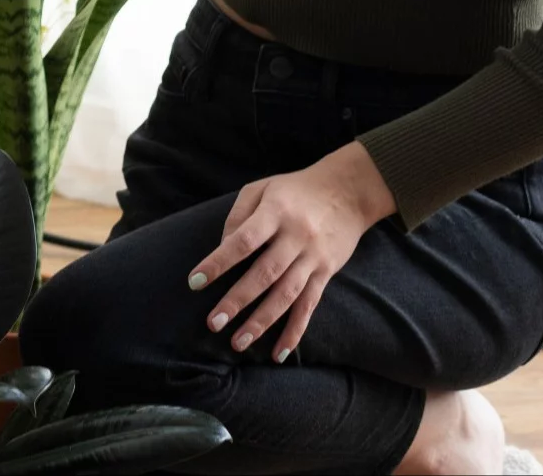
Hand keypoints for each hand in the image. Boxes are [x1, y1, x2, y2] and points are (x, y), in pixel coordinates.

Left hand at [187, 141, 396, 361]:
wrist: (348, 190)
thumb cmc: (294, 189)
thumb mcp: (262, 189)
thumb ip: (238, 215)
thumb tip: (222, 249)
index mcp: (274, 212)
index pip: (242, 241)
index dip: (218, 262)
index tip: (194, 282)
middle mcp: (295, 237)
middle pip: (264, 274)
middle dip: (237, 301)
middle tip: (213, 323)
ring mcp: (313, 258)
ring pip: (286, 295)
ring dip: (262, 322)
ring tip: (238, 342)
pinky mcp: (326, 273)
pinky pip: (309, 306)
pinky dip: (295, 331)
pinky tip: (280, 353)